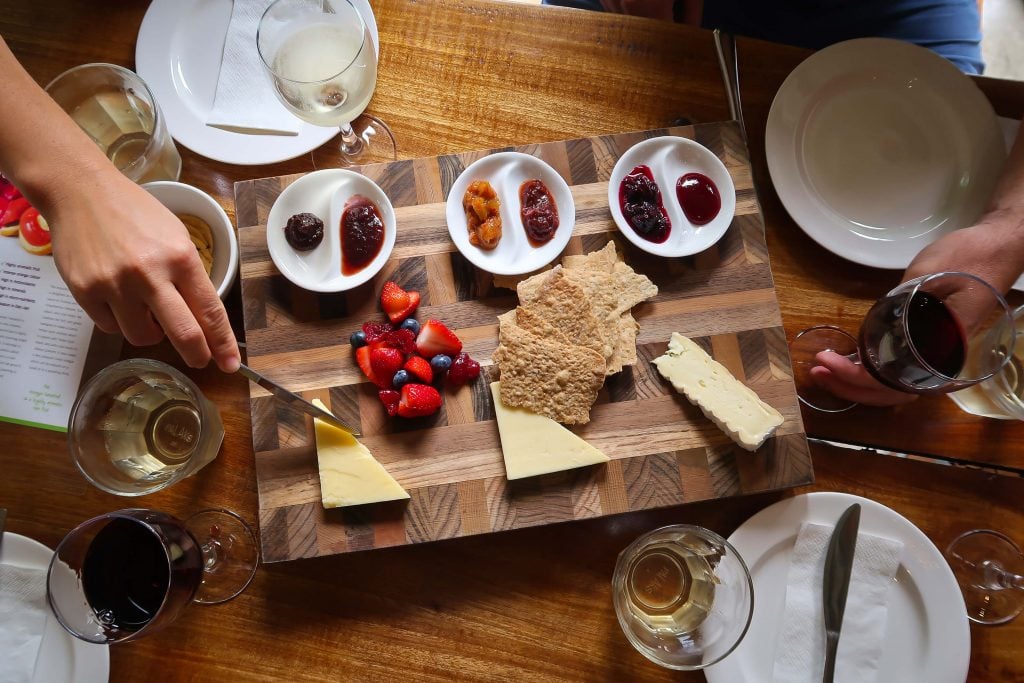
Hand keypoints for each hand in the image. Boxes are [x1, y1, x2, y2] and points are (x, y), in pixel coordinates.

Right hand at [47, 171, 239, 371]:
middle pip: (184, 334)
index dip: (223, 343)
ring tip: (146, 309)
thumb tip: (200, 320)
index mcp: (180, 257)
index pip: (210, 311)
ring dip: (151, 333)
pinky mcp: (85, 291)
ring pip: (143, 337)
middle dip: (197, 355)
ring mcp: (115, 284)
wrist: (81, 192)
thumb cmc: (134, 213)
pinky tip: (117, 298)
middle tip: (200, 361)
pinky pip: (111, 327)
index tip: (230, 363)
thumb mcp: (176, 236)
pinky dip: (119, 321)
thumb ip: (189, 277)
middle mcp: (149, 274)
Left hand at [810, 222, 1022, 406]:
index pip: (893, 383)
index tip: (829, 362)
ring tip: (823, 368)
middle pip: (889, 393)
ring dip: (856, 382)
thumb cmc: (968, 258)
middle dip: (848, 386)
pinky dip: (870, 371)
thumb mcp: (926, 277)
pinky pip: (899, 369)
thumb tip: (869, 337)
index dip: (856, 379)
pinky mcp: (930, 344)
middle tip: (816, 369)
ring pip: (893, 386)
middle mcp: (941, 361)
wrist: (998, 246)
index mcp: (944, 351)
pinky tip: (847, 361)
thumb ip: (898, 308)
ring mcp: (935, 354)